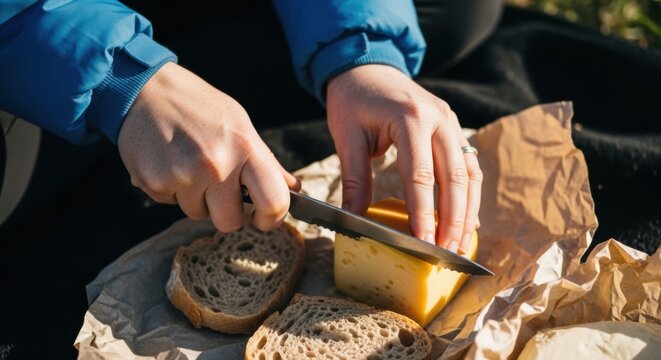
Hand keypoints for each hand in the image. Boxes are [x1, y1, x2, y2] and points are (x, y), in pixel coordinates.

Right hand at [118, 62, 298, 231]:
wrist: (145, 90)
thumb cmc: (199, 108)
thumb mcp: (240, 125)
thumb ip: (266, 162)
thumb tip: (293, 189)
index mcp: (245, 147)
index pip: (273, 201)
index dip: (272, 219)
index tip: (264, 218)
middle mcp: (216, 164)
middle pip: (230, 222)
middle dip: (227, 213)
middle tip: (220, 191)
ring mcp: (182, 175)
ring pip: (198, 214)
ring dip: (196, 198)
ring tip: (188, 164)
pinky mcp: (154, 183)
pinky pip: (171, 204)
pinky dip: (172, 190)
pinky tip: (169, 162)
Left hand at [326, 64, 481, 251]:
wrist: (367, 66)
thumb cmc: (353, 100)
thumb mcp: (347, 137)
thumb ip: (354, 179)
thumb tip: (353, 220)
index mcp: (411, 119)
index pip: (421, 176)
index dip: (423, 214)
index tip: (423, 244)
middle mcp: (439, 119)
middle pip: (454, 178)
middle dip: (452, 220)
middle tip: (446, 253)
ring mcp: (451, 122)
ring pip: (468, 173)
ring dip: (466, 211)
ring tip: (458, 243)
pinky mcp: (453, 127)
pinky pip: (468, 164)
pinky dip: (470, 193)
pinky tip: (467, 218)